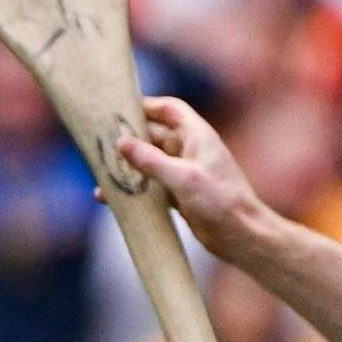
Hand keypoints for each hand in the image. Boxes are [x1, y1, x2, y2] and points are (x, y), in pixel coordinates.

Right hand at [108, 95, 269, 255]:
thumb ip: (151, 160)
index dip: (146, 106)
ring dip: (127, 166)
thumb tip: (121, 143)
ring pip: (148, 162)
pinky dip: (132, 189)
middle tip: (99, 143)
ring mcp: (183, 173)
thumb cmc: (221, 201)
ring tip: (101, 172)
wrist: (242, 236)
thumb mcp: (183, 177)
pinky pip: (150, 186)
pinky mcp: (178, 195)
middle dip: (129, 139)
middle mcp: (189, 150)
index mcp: (197, 136)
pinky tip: (111, 198)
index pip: (169, 109)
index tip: (119, 109)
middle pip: (153, 136)